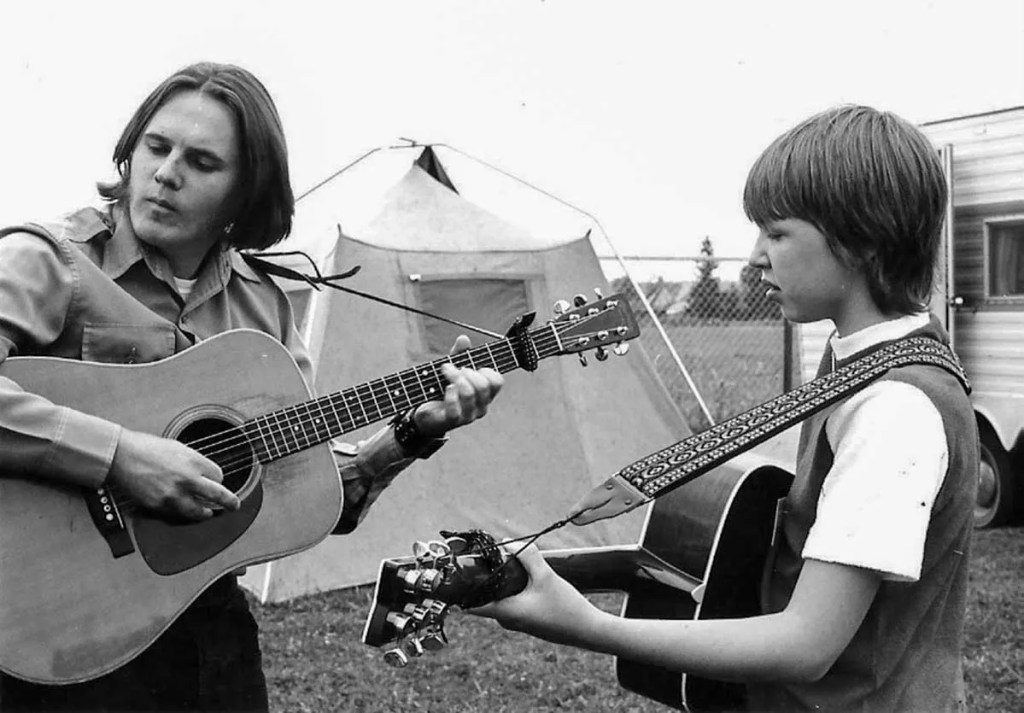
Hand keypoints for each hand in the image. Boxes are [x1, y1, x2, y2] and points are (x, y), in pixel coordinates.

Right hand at [107, 429, 240, 519]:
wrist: (121, 455)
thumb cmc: (147, 448)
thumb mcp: (178, 448)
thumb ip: (194, 462)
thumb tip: (204, 473)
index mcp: (194, 461)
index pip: (219, 476)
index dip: (217, 479)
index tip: (216, 481)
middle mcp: (188, 479)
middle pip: (218, 495)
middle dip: (230, 502)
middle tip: (234, 506)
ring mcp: (174, 494)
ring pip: (199, 512)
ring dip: (205, 513)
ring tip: (208, 513)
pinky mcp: (159, 505)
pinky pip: (177, 515)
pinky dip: (182, 514)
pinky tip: (183, 511)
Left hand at [413, 335, 503, 436]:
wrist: (425, 411)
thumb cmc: (442, 390)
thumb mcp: (452, 370)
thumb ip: (459, 355)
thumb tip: (464, 338)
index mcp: (485, 394)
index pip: (497, 382)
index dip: (486, 370)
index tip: (470, 366)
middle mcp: (480, 406)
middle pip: (483, 385)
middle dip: (466, 372)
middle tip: (452, 368)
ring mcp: (468, 416)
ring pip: (470, 393)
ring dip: (456, 378)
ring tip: (446, 374)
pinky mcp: (452, 421)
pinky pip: (455, 408)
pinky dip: (450, 394)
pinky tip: (446, 388)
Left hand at [470, 544, 599, 647]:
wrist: (588, 630)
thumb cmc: (566, 607)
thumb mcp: (546, 576)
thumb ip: (527, 556)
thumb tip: (509, 542)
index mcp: (506, 613)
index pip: (471, 606)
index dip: (459, 591)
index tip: (455, 575)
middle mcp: (508, 621)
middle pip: (485, 598)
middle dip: (485, 578)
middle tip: (488, 558)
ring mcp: (518, 622)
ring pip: (500, 599)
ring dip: (501, 583)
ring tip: (509, 563)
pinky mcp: (528, 621)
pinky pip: (512, 603)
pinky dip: (512, 590)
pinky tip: (525, 577)